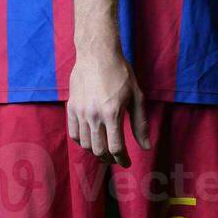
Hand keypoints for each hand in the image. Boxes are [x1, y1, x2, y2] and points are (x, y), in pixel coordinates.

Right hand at [67, 50, 149, 166]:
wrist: (97, 54)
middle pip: (100, 150)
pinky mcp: (71, 107)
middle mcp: (94, 115)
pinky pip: (74, 133)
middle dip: (110, 159)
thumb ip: (140, 123)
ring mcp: (80, 112)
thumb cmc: (120, 73)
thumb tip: (146, 147)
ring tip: (105, 151)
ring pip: (86, 144)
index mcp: (112, 113)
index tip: (127, 163)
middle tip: (117, 158)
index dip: (122, 159)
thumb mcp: (136, 96)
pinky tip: (91, 141)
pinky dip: (82, 142)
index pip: (116, 148)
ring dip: (97, 152)